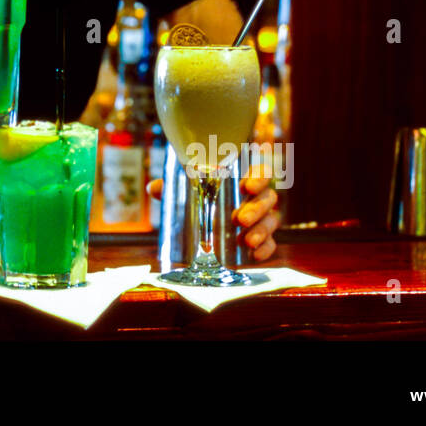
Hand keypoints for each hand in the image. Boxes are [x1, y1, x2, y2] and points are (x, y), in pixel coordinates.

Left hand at [145, 163, 281, 261]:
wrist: (206, 228)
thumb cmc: (201, 200)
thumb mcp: (185, 192)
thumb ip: (171, 187)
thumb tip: (153, 188)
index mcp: (244, 178)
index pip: (261, 171)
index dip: (259, 177)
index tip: (246, 186)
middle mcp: (258, 197)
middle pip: (267, 197)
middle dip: (256, 208)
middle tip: (239, 219)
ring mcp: (264, 218)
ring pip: (272, 221)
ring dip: (261, 230)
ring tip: (245, 239)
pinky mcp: (264, 239)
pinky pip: (272, 244)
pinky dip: (266, 249)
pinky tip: (255, 254)